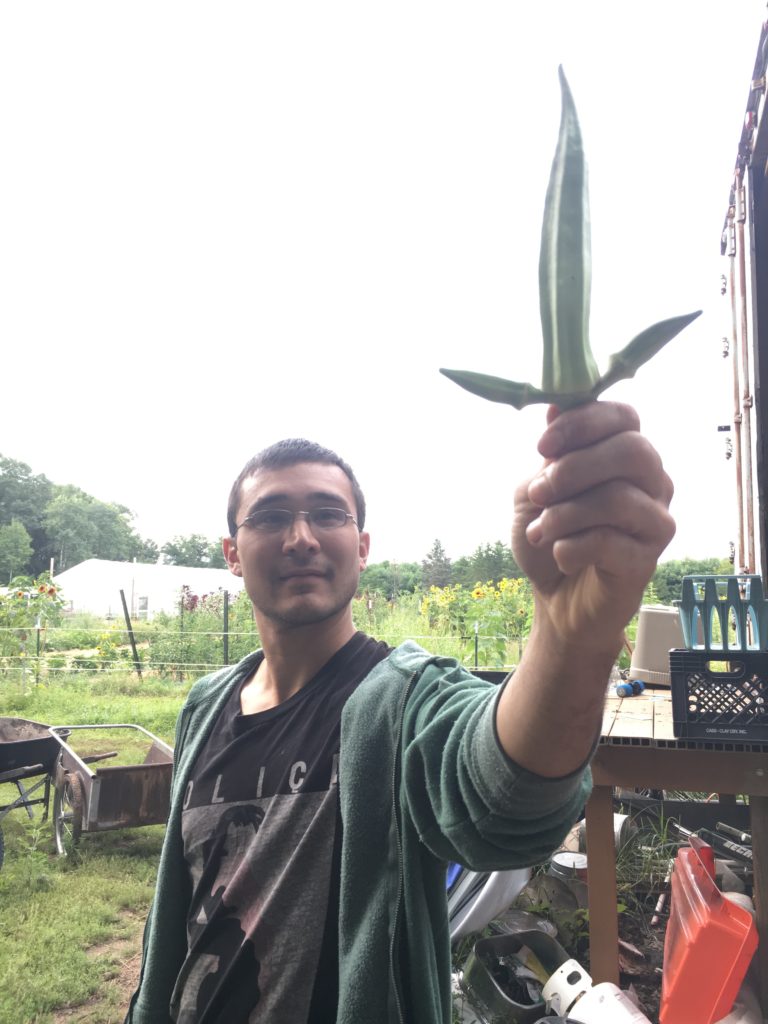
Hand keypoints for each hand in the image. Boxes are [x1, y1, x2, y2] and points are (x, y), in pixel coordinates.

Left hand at [512, 401, 674, 653]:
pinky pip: (611, 542)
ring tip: (539, 532)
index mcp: (626, 454)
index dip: (582, 423)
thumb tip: (554, 407)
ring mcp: (656, 520)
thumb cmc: (551, 537)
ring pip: (619, 498)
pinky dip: (571, 547)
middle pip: (632, 451)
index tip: (541, 446)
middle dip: (574, 468)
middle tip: (538, 493)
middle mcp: (652, 481)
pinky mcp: (648, 560)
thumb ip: (549, 457)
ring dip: (564, 514)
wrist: (556, 599)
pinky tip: (560, 555)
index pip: (624, 416)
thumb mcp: (535, 492)